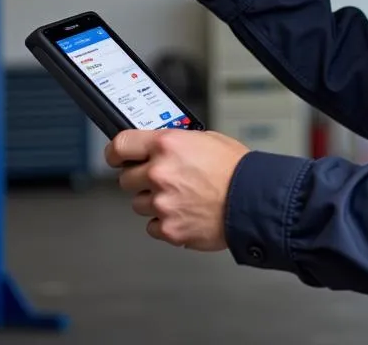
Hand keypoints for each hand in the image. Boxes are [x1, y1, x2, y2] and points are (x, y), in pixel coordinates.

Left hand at [105, 128, 249, 250]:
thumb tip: (162, 145)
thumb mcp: (207, 138)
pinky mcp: (168, 229)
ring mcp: (162, 203)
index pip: (121, 145)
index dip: (115, 152)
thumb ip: (177, 142)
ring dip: (153, 201)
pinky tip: (183, 213)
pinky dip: (164, 222)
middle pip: (126, 179)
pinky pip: (152, 226)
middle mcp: (159, 172)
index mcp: (167, 145)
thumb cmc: (236, 169)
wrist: (252, 200)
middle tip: (161, 179)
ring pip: (138, 204)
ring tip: (180, 197)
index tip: (115, 156)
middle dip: (140, 179)